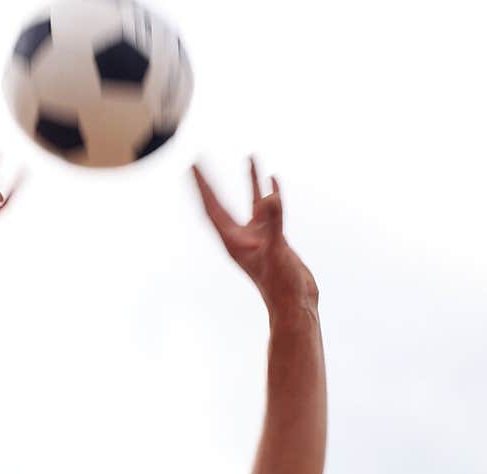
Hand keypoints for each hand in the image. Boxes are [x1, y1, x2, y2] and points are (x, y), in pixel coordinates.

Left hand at [191, 156, 318, 315]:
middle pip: (220, 204)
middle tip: (197, 161)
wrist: (295, 304)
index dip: (201, 187)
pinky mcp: (273, 240)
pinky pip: (270, 211)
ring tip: (250, 157)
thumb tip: (270, 196)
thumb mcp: (276, 250)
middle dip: (209, 183)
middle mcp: (241, 238)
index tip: (191, 167)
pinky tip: (273, 180)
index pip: (211, 209)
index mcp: (233, 242)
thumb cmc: (281, 285)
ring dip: (248, 181)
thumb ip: (273, 222)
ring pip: (250, 203)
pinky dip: (271, 194)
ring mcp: (258, 238)